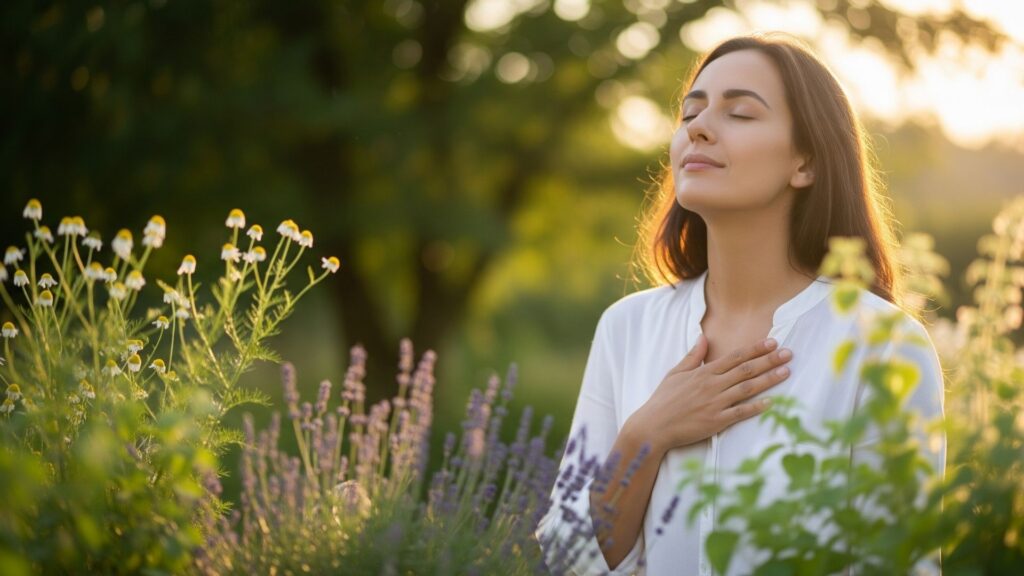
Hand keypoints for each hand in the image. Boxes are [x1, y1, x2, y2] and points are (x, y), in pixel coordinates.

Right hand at [630, 334, 791, 453]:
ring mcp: (715, 403)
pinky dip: (756, 407)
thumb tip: (703, 337)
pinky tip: (772, 402)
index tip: (772, 342)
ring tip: (787, 372)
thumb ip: (693, 356)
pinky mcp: (716, 422)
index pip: (735, 357)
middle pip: (746, 370)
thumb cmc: (663, 400)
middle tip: (789, 353)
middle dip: (769, 360)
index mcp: (703, 372)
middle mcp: (712, 385)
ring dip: (768, 379)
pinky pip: (740, 413)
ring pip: (747, 388)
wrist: (653, 426)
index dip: (755, 349)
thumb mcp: (675, 373)